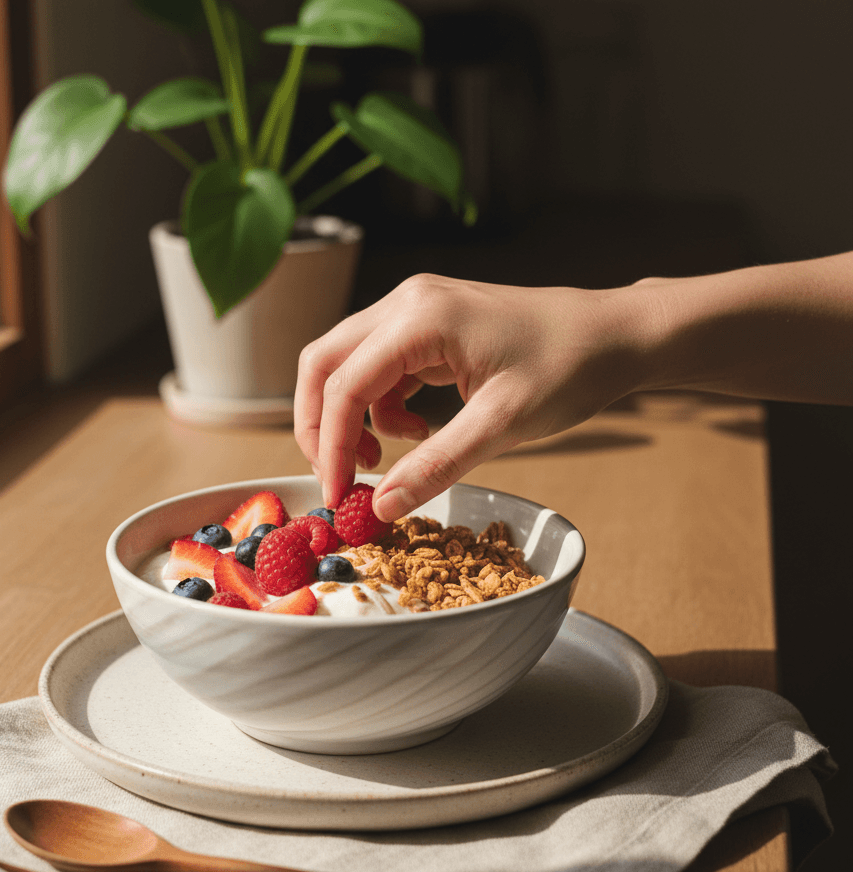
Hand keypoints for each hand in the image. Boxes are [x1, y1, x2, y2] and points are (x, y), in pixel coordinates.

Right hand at [295, 273, 647, 520]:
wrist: (614, 335)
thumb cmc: (569, 368)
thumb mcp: (502, 425)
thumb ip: (435, 466)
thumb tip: (380, 506)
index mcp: (419, 318)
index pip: (343, 385)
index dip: (329, 445)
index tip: (338, 495)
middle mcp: (406, 303)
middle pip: (325, 363)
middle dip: (320, 425)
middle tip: (340, 476)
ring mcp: (415, 310)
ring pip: (346, 365)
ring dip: (349, 418)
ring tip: (382, 458)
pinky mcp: (427, 326)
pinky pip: (379, 368)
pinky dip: (380, 407)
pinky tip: (417, 432)